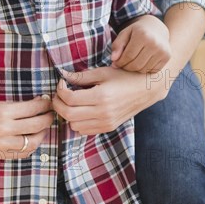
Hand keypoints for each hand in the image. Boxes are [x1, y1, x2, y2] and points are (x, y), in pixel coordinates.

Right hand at [0, 97, 54, 159]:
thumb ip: (11, 107)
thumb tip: (32, 105)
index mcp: (2, 111)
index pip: (33, 108)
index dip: (44, 103)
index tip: (48, 100)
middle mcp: (4, 128)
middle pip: (37, 124)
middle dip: (48, 117)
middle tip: (52, 112)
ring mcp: (3, 144)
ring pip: (33, 141)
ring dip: (43, 133)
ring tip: (44, 127)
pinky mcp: (0, 154)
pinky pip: (23, 153)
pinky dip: (32, 146)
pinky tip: (33, 139)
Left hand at [52, 66, 167, 134]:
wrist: (146, 89)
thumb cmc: (124, 77)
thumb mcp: (103, 72)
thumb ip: (81, 76)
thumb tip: (63, 75)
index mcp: (101, 97)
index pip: (70, 99)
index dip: (60, 90)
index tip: (62, 82)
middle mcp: (103, 113)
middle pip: (68, 114)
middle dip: (58, 104)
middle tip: (59, 94)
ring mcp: (106, 123)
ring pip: (74, 125)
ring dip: (67, 114)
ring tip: (70, 102)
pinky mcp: (108, 128)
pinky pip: (84, 131)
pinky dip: (77, 122)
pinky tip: (80, 110)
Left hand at [111, 15, 170, 72]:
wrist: (156, 28)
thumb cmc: (137, 32)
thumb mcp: (125, 34)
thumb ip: (117, 45)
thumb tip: (114, 59)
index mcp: (142, 35)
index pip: (128, 56)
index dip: (119, 62)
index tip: (115, 64)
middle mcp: (154, 43)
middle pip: (136, 64)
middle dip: (126, 67)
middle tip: (121, 65)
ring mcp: (162, 51)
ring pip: (143, 69)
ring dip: (134, 70)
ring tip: (130, 63)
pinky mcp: (167, 57)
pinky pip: (152, 70)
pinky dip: (144, 69)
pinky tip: (140, 63)